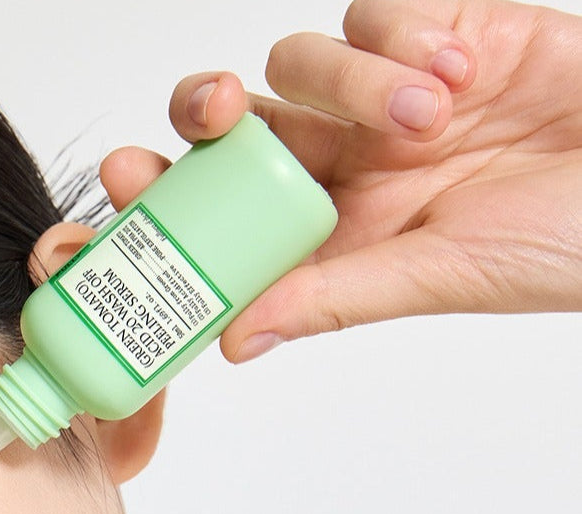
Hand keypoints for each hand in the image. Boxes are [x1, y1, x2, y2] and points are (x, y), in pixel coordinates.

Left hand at [101, 0, 581, 360]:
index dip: (167, 195)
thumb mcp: (439, 277)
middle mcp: (347, 167)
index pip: (224, 213)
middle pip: (236, 124)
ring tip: (435, 116)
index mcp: (333, 234)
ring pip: (303, 62)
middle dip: (208, 110)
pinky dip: (406, 33)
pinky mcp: (444, 33)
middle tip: (213, 113)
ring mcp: (388, 100)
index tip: (119, 183)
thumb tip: (233, 338)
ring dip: (355, 80)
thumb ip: (334, 297)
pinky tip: (463, 69)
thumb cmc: (566, 244)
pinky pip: (377, 10)